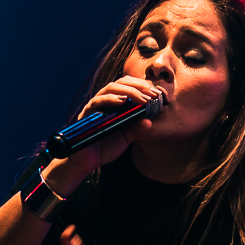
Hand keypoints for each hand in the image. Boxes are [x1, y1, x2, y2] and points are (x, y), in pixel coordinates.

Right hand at [44, 76, 162, 191]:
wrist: (86, 162)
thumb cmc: (104, 148)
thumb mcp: (125, 138)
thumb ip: (136, 129)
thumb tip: (150, 121)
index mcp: (115, 104)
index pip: (129, 86)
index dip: (144, 87)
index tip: (158, 94)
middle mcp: (105, 101)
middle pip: (122, 83)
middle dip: (140, 86)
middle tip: (154, 94)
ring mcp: (95, 105)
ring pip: (111, 88)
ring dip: (129, 91)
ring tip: (143, 98)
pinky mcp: (87, 113)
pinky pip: (98, 101)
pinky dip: (111, 99)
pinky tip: (123, 101)